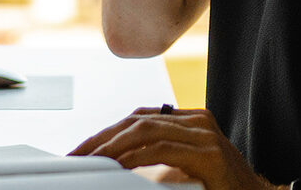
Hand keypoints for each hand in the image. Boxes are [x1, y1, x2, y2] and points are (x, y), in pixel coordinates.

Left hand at [69, 105, 280, 189]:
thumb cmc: (222, 189)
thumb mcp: (186, 170)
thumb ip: (160, 160)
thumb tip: (120, 164)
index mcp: (191, 121)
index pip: (140, 118)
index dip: (110, 131)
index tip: (84, 148)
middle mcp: (198, 121)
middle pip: (138, 121)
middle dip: (103, 137)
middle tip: (78, 154)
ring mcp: (205, 135)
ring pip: (146, 130)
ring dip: (113, 146)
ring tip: (91, 160)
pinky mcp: (210, 154)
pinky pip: (163, 150)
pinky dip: (136, 157)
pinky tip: (119, 167)